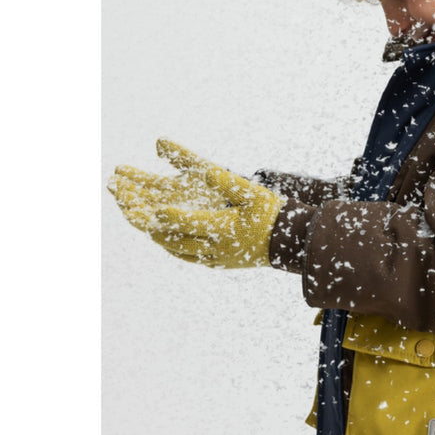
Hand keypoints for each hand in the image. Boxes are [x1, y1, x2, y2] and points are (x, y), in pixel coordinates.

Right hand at [108, 138, 229, 232]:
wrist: (243, 209)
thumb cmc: (221, 186)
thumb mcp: (200, 168)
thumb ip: (180, 156)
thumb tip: (158, 141)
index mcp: (168, 190)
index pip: (144, 183)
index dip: (131, 177)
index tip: (119, 169)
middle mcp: (167, 207)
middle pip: (141, 202)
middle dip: (126, 195)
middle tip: (114, 186)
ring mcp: (174, 222)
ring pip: (150, 219)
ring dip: (136, 213)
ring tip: (127, 205)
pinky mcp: (184, 235)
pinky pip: (168, 234)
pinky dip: (158, 229)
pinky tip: (151, 223)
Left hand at [147, 167, 282, 267]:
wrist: (290, 241)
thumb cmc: (271, 212)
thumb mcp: (251, 192)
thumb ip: (225, 181)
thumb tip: (204, 170)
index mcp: (225, 227)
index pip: (191, 222)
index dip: (171, 216)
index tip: (155, 208)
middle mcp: (219, 246)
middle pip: (180, 241)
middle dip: (160, 231)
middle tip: (144, 221)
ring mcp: (220, 257)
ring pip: (184, 253)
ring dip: (167, 243)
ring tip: (153, 232)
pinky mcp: (223, 264)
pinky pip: (195, 260)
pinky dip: (180, 251)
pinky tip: (174, 245)